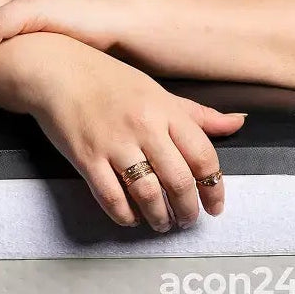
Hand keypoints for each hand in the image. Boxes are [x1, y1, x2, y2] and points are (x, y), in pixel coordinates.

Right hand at [25, 43, 246, 233]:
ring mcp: (114, 143)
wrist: (57, 70)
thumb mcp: (156, 91)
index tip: (216, 205)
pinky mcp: (87, 158)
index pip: (202, 154)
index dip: (214, 187)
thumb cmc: (108, 80)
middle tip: (189, 220)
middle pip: (179, 180)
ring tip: (163, 223)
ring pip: (148, 194)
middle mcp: (143, 126)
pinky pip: (111, 198)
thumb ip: (196, 113)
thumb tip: (237, 121)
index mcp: (164, 109)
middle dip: (189, 209)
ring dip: (160, 217)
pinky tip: (131, 217)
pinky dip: (125, 215)